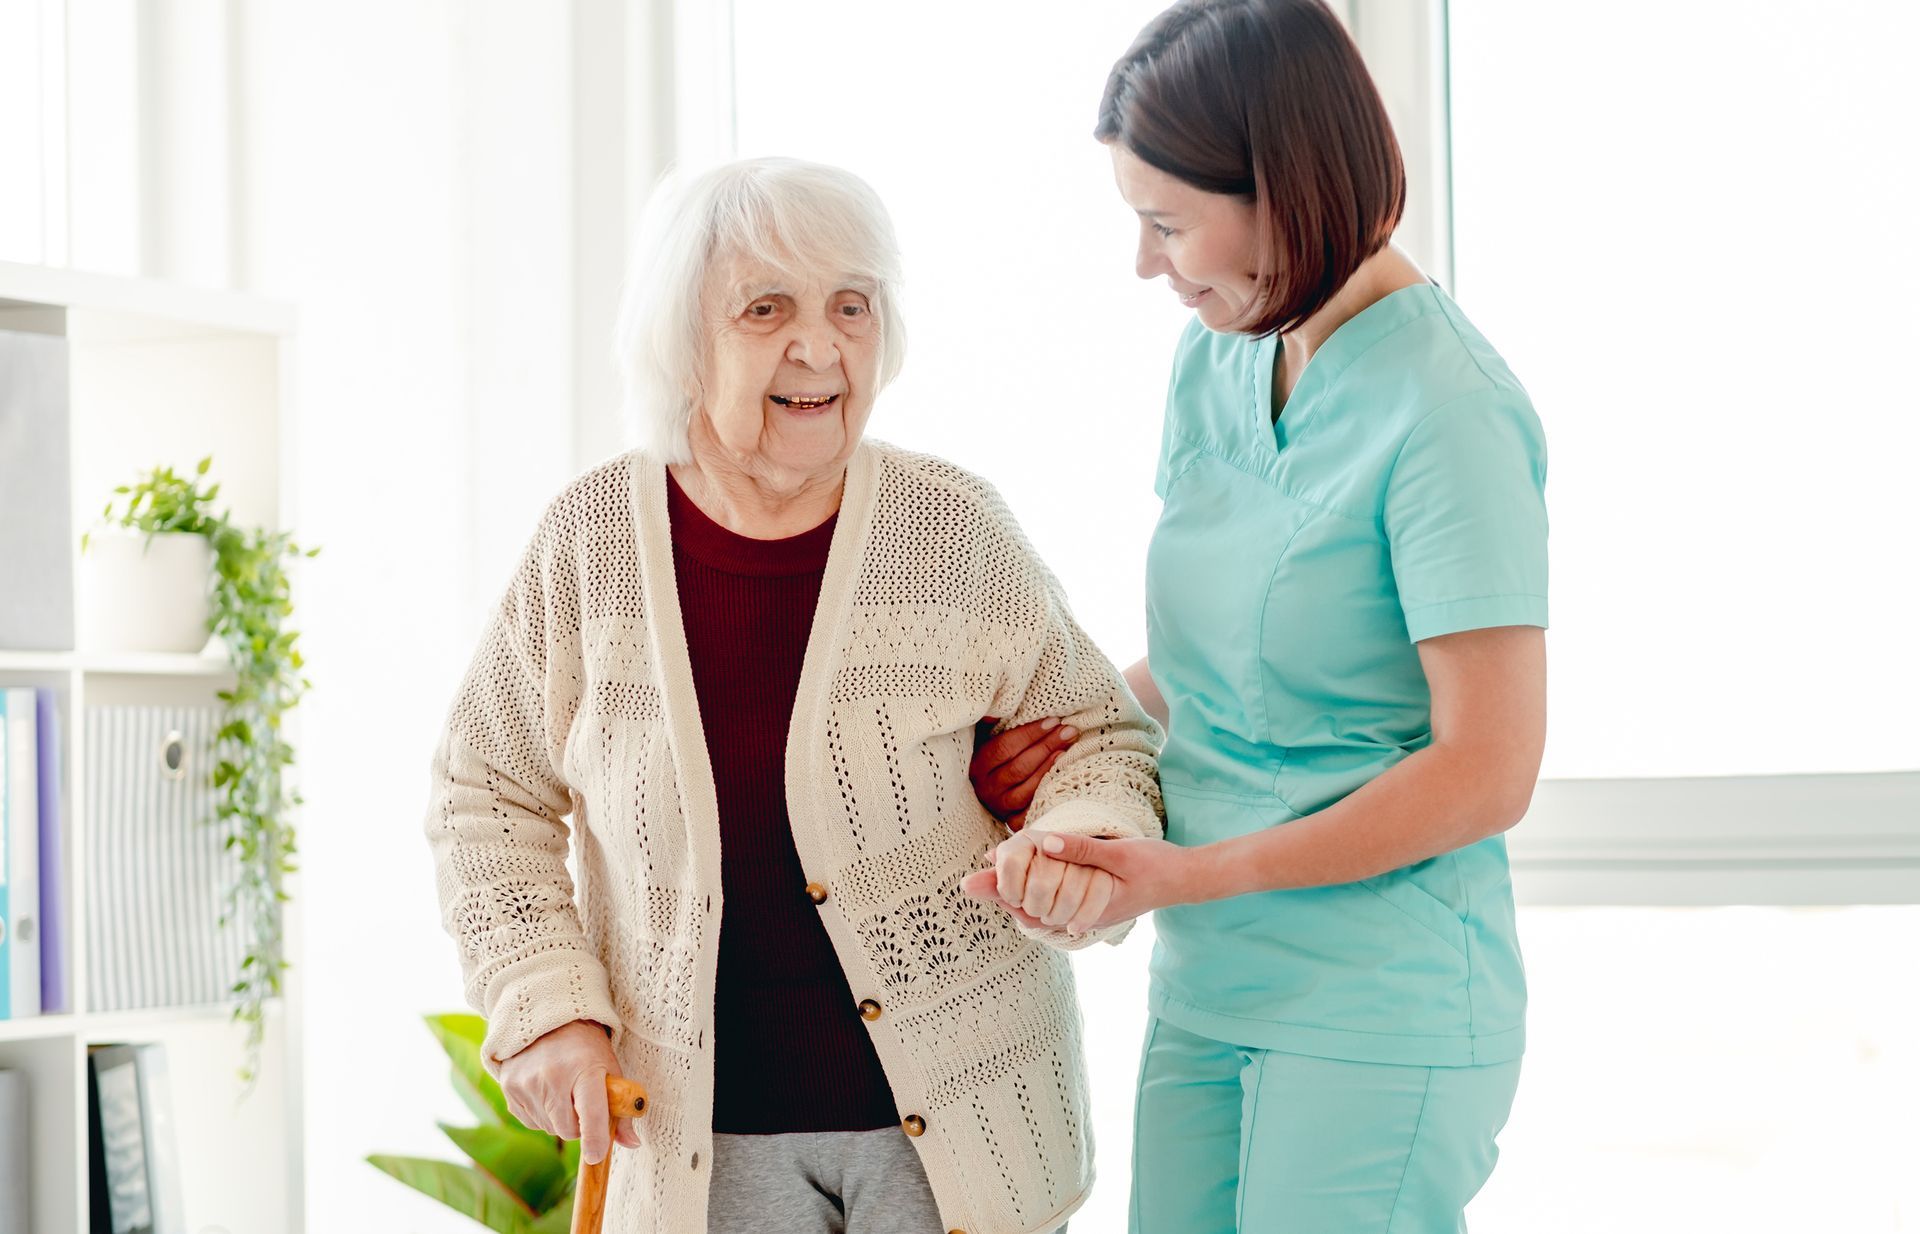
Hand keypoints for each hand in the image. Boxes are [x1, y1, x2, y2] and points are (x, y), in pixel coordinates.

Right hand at [496, 1019, 639, 1163]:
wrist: (547, 1020)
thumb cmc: (586, 1048)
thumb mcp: (610, 1069)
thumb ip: (622, 1109)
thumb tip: (632, 1144)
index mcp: (585, 1069)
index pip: (591, 1113)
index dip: (595, 1139)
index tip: (596, 1156)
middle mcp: (553, 1077)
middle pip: (568, 1130)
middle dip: (579, 1126)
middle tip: (583, 1103)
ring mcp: (527, 1083)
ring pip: (549, 1128)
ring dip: (560, 1120)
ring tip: (563, 1090)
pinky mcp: (509, 1089)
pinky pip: (531, 1121)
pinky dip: (542, 1114)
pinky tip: (546, 1091)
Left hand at [963, 833, 1194, 931]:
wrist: (1186, 881)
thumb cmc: (1156, 866)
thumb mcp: (1120, 854)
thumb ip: (1082, 849)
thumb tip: (1043, 843)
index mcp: (1083, 910)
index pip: (1031, 906)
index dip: (1002, 892)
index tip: (975, 880)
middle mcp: (1080, 917)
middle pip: (1029, 910)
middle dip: (1001, 894)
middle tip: (969, 881)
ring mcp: (1085, 913)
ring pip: (1040, 909)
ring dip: (1016, 894)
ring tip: (989, 879)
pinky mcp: (1090, 904)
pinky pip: (1055, 902)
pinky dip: (1036, 891)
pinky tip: (1025, 877)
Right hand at [970, 716, 1080, 829]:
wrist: (989, 792)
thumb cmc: (994, 757)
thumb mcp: (986, 737)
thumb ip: (989, 723)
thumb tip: (993, 714)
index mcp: (978, 765)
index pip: (1004, 747)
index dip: (1030, 733)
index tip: (1053, 720)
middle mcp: (986, 788)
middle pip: (1019, 767)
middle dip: (1046, 746)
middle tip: (1068, 731)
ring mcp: (1000, 806)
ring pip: (1026, 790)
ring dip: (1048, 768)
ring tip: (1067, 749)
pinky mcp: (1013, 821)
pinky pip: (1032, 810)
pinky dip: (1047, 794)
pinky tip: (1061, 777)